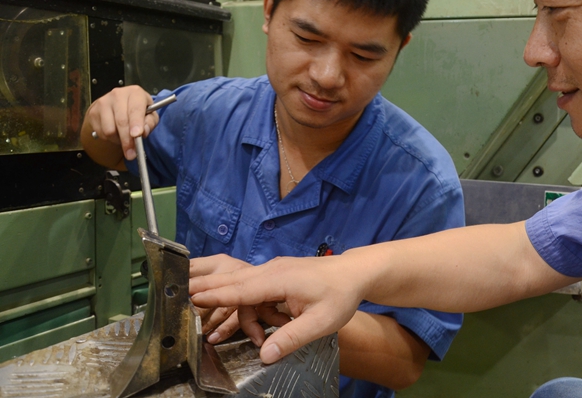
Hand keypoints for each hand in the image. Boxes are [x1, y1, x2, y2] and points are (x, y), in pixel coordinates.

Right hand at [83, 85, 155, 161]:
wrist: (116, 104)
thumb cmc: (137, 109)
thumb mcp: (150, 114)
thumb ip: (150, 123)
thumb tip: (144, 132)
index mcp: (135, 93)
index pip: (135, 109)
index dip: (136, 123)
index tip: (137, 135)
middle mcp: (118, 94)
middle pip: (121, 121)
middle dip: (128, 140)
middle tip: (132, 154)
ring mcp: (103, 102)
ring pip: (110, 130)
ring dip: (118, 140)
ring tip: (124, 137)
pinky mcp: (93, 112)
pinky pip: (101, 133)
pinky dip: (110, 139)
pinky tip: (115, 133)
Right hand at [190, 255, 364, 363]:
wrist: (355, 272)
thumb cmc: (341, 294)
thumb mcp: (321, 322)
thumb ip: (291, 338)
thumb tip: (264, 356)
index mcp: (279, 279)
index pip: (239, 289)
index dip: (214, 295)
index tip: (189, 297)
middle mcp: (272, 270)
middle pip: (233, 281)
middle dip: (207, 289)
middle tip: (180, 296)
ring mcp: (275, 270)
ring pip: (242, 284)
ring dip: (228, 299)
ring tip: (222, 317)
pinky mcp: (278, 274)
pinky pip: (253, 286)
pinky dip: (242, 298)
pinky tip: (243, 314)